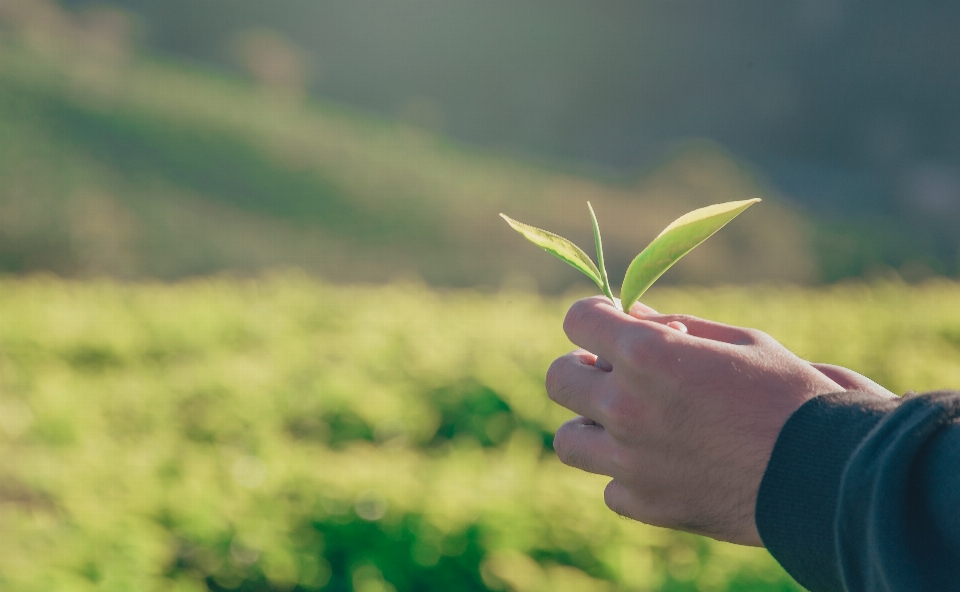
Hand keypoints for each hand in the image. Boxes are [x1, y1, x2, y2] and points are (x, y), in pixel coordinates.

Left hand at [546, 297, 851, 545]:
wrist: (826, 472)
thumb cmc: (789, 394)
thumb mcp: (737, 340)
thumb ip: (674, 327)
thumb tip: (631, 316)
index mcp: (648, 354)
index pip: (577, 319)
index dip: (591, 315)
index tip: (607, 321)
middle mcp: (627, 405)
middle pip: (557, 379)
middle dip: (581, 368)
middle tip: (610, 371)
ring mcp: (630, 460)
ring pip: (568, 440)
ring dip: (591, 426)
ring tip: (628, 424)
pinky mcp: (646, 504)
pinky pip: (610, 486)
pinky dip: (627, 476)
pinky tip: (663, 466)